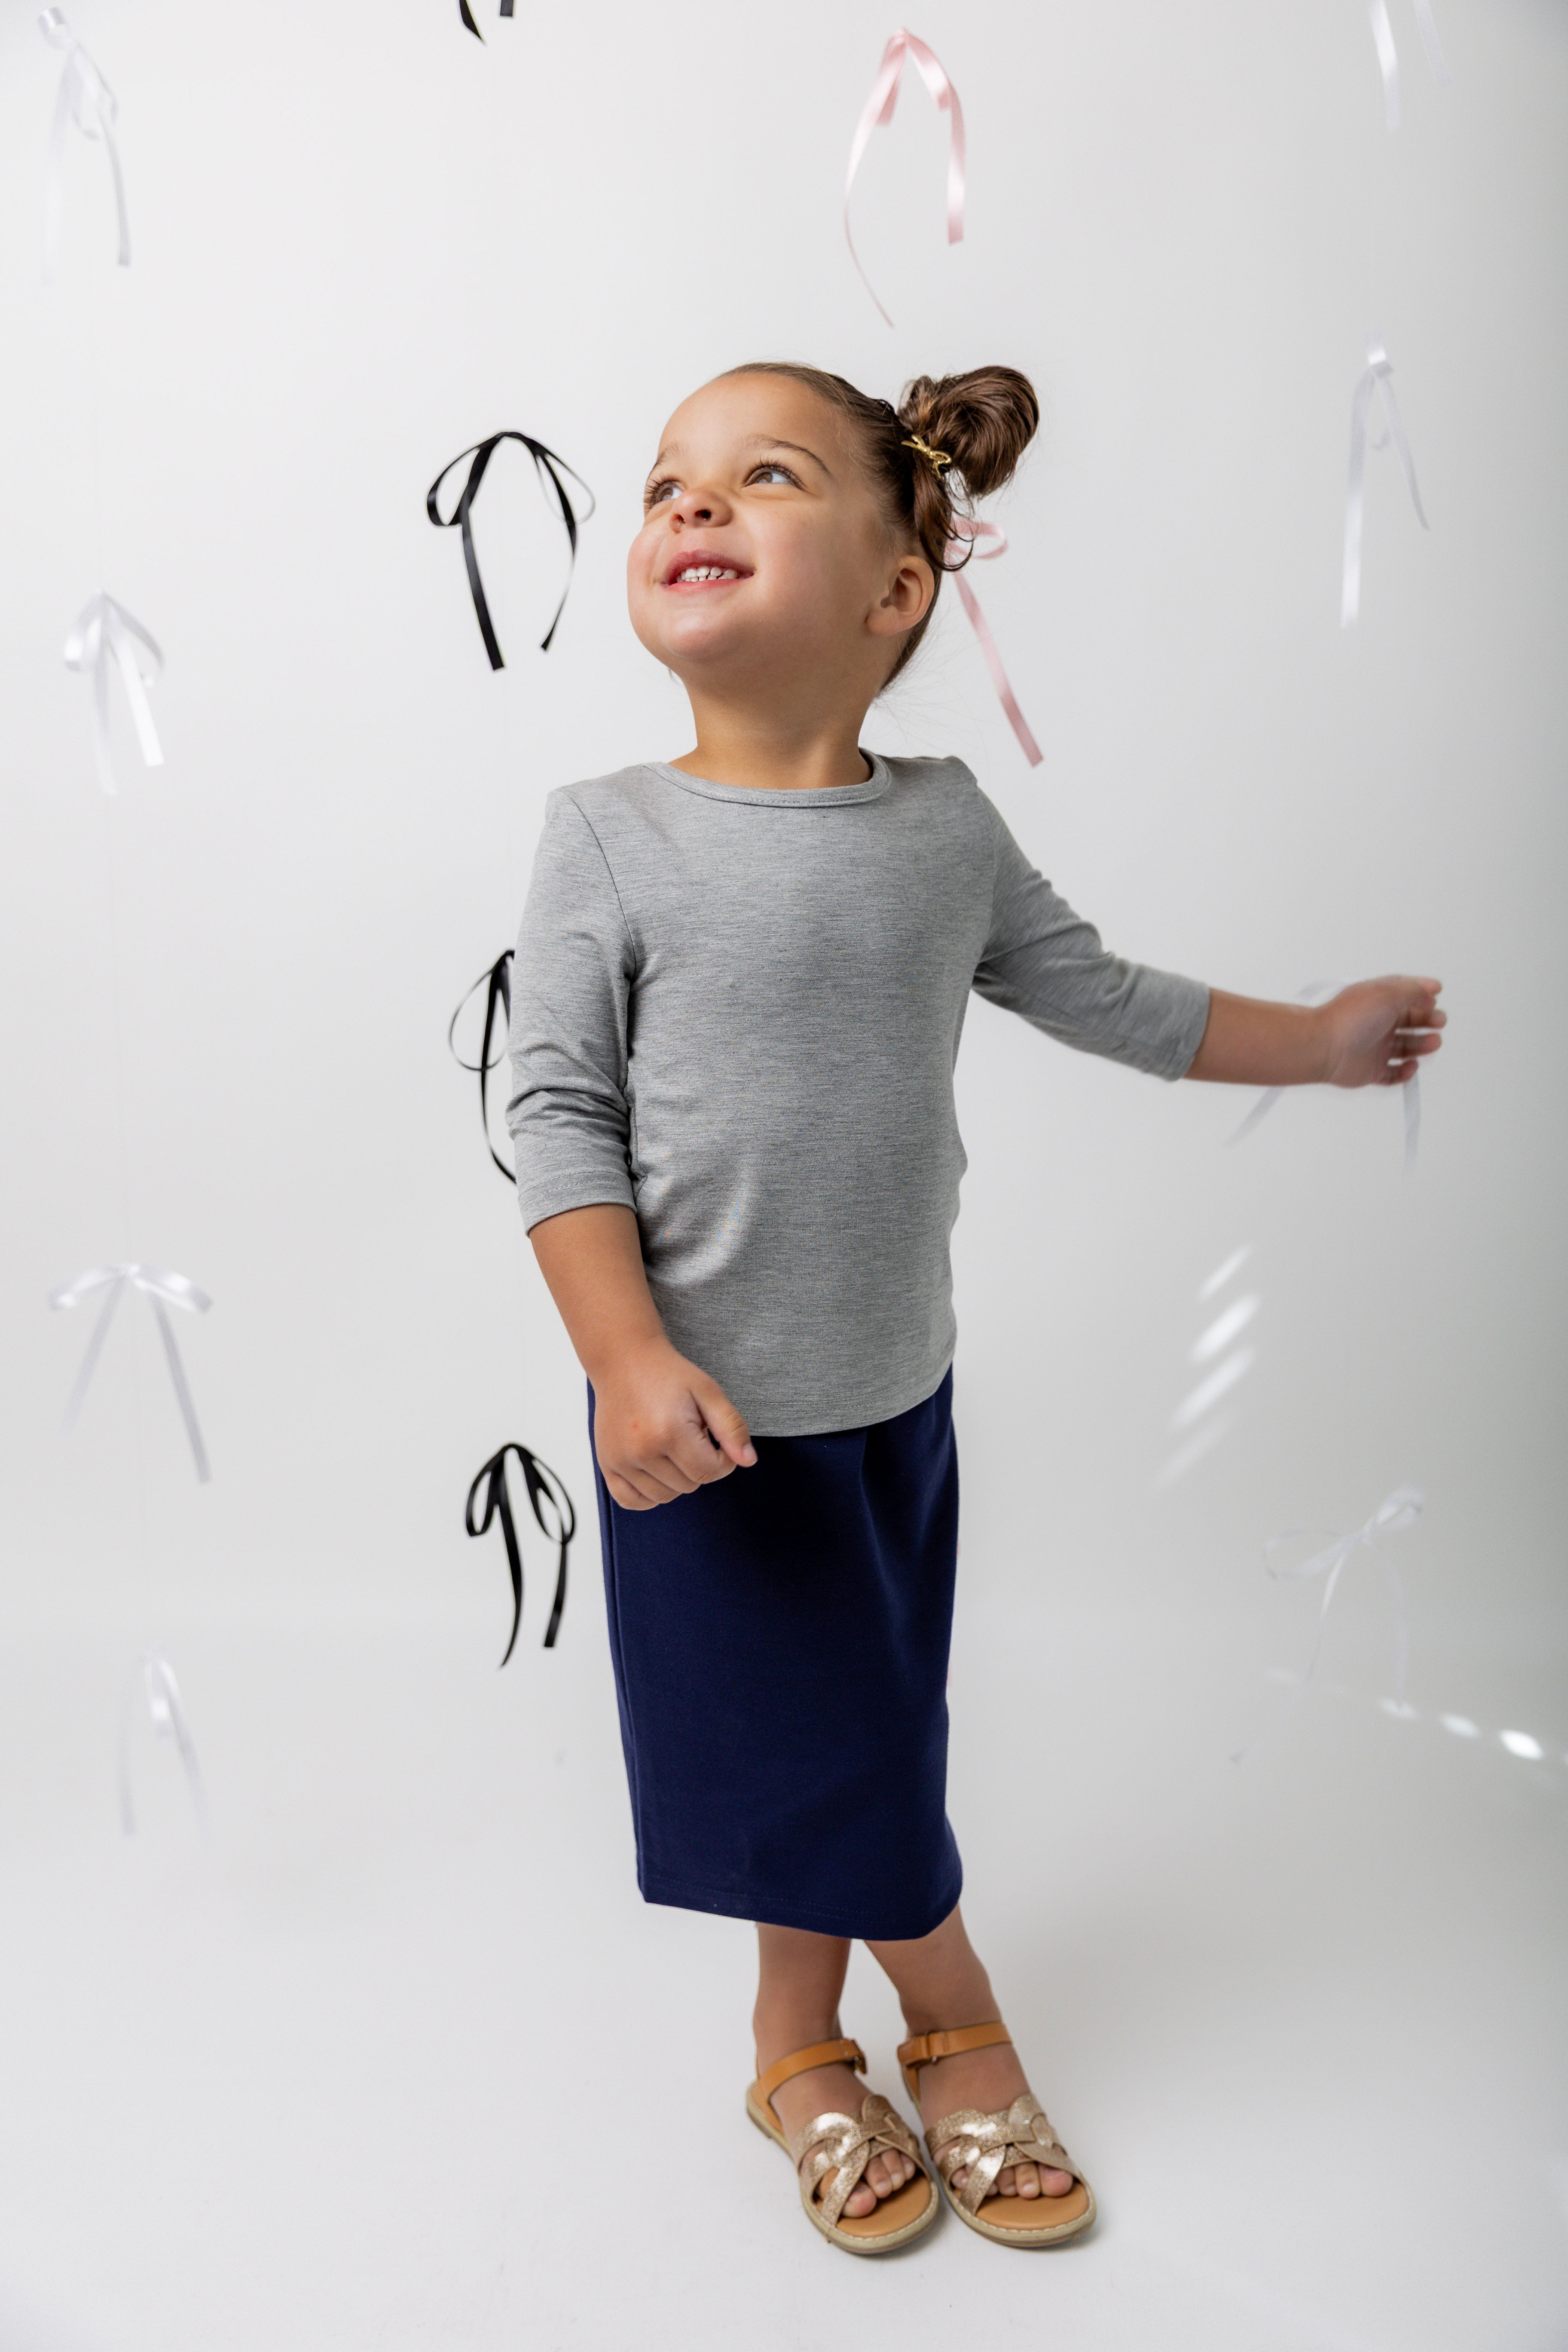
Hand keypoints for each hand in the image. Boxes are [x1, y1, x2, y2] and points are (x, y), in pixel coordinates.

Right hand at [593, 1339, 756, 1510]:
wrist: (624, 1360)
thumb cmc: (668, 1374)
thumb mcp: (708, 1392)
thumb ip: (731, 1427)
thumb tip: (748, 1461)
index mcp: (669, 1432)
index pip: (709, 1472)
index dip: (723, 1460)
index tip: (715, 1439)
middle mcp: (641, 1451)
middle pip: (689, 1486)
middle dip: (699, 1464)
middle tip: (689, 1434)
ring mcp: (620, 1460)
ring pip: (664, 1496)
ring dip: (676, 1478)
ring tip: (670, 1445)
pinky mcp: (606, 1464)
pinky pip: (631, 1501)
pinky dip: (648, 1494)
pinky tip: (655, 1471)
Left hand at [1319, 976, 1445, 1088]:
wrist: (1324, 1047)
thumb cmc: (1351, 1018)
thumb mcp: (1388, 993)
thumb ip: (1414, 990)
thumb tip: (1431, 991)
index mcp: (1379, 1001)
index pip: (1405, 995)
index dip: (1422, 995)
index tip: (1437, 996)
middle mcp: (1377, 1023)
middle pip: (1410, 1022)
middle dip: (1428, 1020)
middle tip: (1439, 1022)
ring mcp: (1374, 1047)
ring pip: (1406, 1047)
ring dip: (1422, 1045)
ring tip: (1432, 1042)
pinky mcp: (1371, 1070)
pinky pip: (1393, 1074)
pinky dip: (1406, 1072)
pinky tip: (1411, 1065)